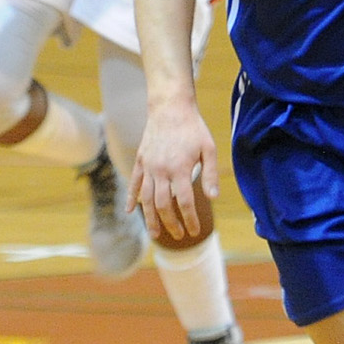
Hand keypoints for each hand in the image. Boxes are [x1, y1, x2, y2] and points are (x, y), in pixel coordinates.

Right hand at [128, 95, 218, 244]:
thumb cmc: (193, 128)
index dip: (190, 219)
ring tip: (155, 234)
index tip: (195, 231)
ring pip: (146, 199)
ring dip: (150, 218)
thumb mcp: (209, 148)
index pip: (185, 202)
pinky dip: (131, 198)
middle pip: (163, 205)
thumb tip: (213, 198)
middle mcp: (161, 170)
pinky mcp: (141, 160)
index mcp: (180, 169)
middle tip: (179, 236)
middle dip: (171, 224)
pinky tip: (130, 211)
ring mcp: (148, 166)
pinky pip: (134, 183)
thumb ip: (211, 174)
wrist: (170, 107)